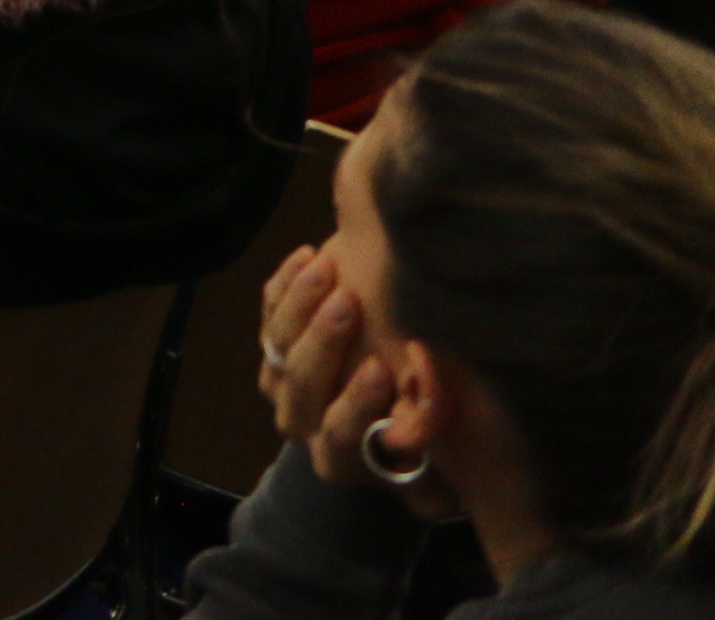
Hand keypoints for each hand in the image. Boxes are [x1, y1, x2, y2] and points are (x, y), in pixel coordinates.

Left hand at [260, 246, 452, 512]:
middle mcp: (304, 424)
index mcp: (342, 458)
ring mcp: (283, 386)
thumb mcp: (444, 447)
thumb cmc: (437, 439)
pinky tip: (308, 256)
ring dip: (300, 304)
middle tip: (347, 302)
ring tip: (326, 268)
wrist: (405, 411)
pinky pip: (270, 313)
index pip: (339, 434)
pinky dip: (286, 285)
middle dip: (322, 341)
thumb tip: (424, 402)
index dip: (355, 402)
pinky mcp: (275, 350)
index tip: (379, 366)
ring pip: (277, 344)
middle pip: (298, 384)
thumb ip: (431, 428)